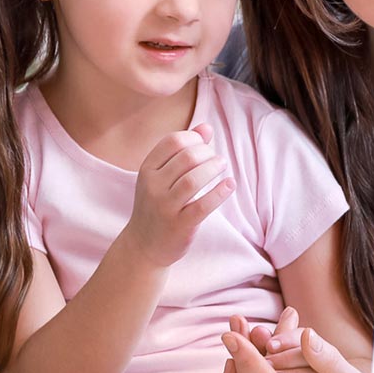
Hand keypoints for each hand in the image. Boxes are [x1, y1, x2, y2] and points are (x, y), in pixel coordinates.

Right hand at [122, 123, 234, 267]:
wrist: (143, 246)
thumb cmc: (158, 204)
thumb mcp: (162, 176)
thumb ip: (182, 151)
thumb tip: (207, 127)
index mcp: (147, 170)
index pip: (173, 141)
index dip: (194, 138)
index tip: (204, 145)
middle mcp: (153, 186)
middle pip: (186, 157)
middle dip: (207, 153)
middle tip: (216, 159)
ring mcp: (165, 207)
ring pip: (194, 179)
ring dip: (214, 168)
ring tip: (222, 166)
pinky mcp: (180, 225)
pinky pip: (203, 205)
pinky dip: (220, 193)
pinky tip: (230, 184)